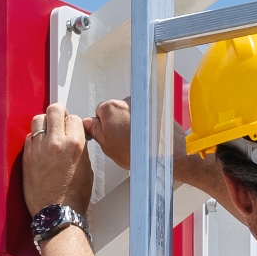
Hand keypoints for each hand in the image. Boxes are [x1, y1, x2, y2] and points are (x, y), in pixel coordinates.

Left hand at [23, 103, 93, 217]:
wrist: (56, 213)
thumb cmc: (73, 196)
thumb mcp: (86, 168)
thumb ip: (80, 148)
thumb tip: (74, 138)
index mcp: (75, 144)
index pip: (73, 118)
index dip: (72, 123)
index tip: (71, 128)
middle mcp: (56, 142)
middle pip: (55, 110)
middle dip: (58, 115)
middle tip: (58, 123)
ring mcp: (39, 148)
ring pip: (38, 119)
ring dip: (44, 123)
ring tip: (47, 133)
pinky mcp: (27, 156)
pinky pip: (29, 136)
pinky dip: (35, 139)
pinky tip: (40, 147)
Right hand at [90, 96, 232, 202]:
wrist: (167, 155)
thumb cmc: (141, 153)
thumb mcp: (107, 146)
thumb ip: (95, 131)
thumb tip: (89, 124)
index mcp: (111, 107)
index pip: (99, 112)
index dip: (103, 126)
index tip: (108, 136)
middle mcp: (127, 100)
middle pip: (115, 110)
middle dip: (117, 123)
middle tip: (122, 141)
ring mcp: (143, 103)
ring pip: (130, 112)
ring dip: (132, 123)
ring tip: (137, 141)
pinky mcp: (156, 107)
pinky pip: (144, 114)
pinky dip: (144, 123)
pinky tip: (146, 138)